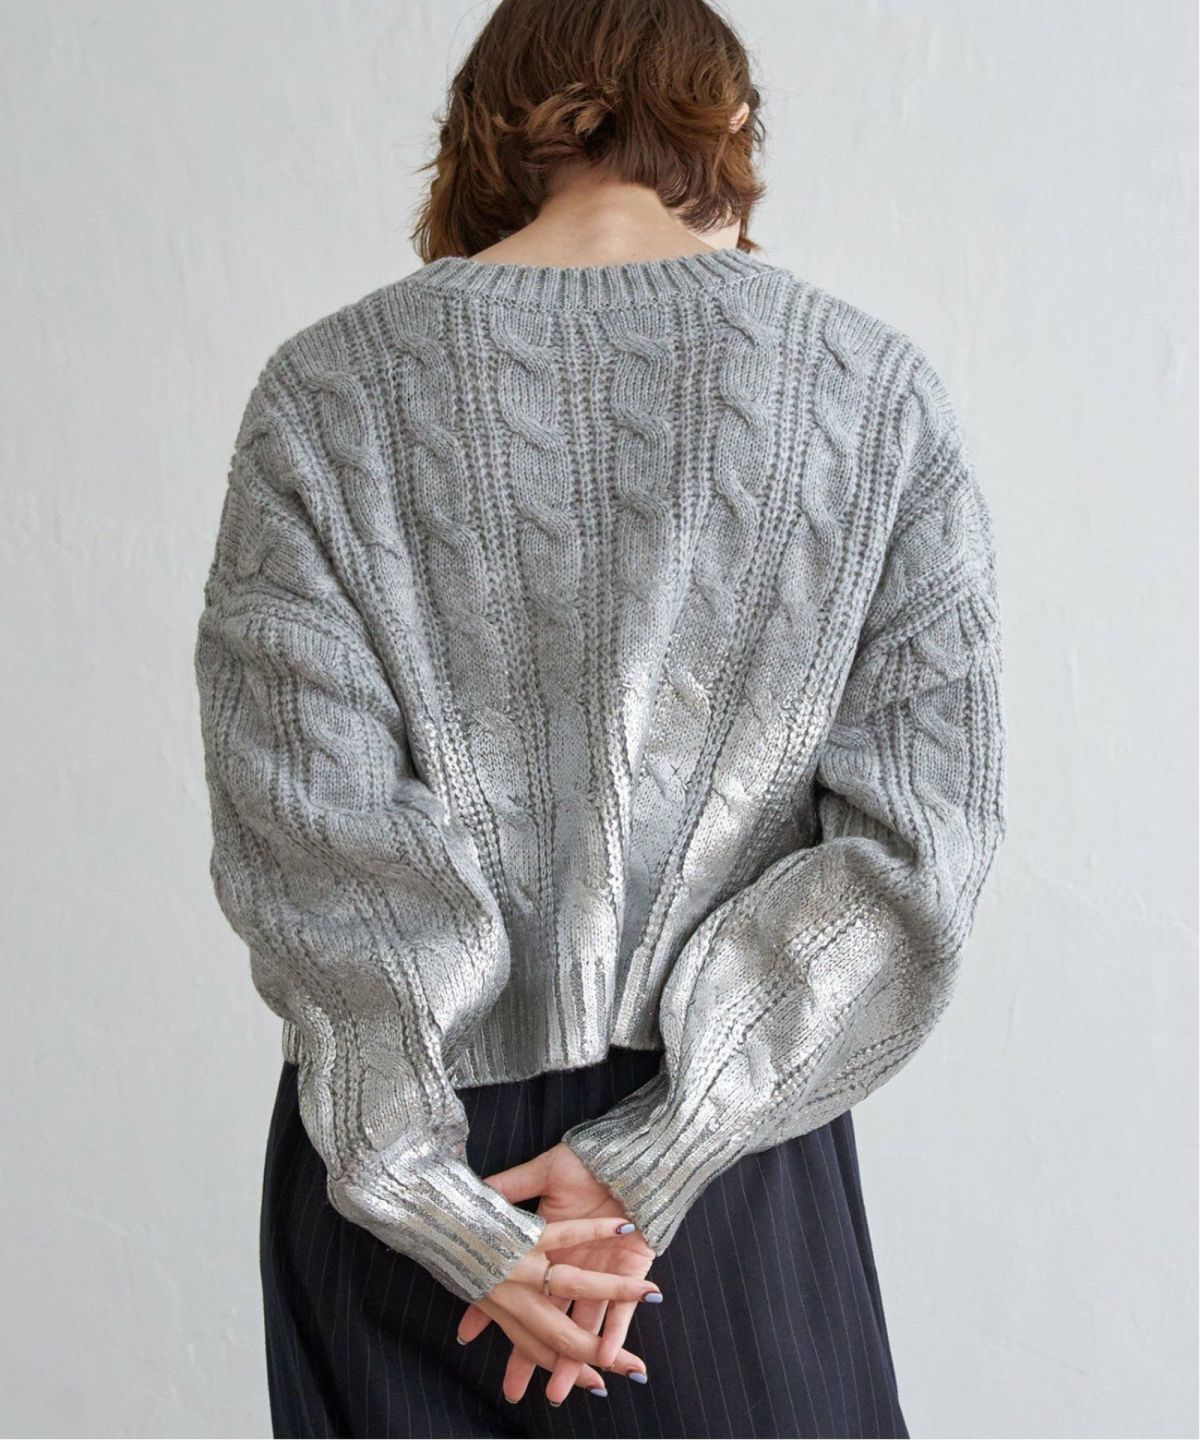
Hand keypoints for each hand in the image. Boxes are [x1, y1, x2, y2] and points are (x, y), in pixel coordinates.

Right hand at [459, 1142, 658, 1404]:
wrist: (628, 1154)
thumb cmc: (583, 1160)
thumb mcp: (542, 1172)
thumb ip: (510, 1184)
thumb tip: (478, 1190)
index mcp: (545, 1247)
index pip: (513, 1283)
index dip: (487, 1311)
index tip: (464, 1336)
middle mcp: (569, 1269)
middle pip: (548, 1322)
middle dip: (529, 1359)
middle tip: (511, 1394)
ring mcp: (598, 1275)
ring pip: (582, 1326)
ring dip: (572, 1359)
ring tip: (557, 1393)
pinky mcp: (626, 1272)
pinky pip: (618, 1310)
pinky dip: (614, 1330)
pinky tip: (606, 1355)